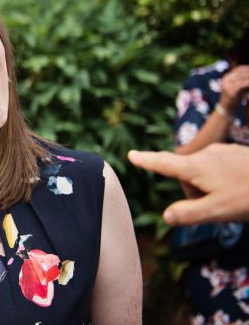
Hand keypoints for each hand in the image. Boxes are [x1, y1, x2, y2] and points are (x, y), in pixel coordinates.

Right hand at [128, 144, 248, 224]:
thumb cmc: (248, 197)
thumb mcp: (218, 211)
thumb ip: (189, 214)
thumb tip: (166, 217)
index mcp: (196, 167)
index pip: (163, 163)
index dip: (146, 161)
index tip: (131, 155)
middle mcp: (206, 154)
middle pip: (186, 173)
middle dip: (194, 189)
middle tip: (217, 204)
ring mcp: (222, 151)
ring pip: (204, 171)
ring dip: (210, 185)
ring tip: (233, 197)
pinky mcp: (236, 152)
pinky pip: (219, 167)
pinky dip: (223, 179)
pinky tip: (241, 188)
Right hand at [219, 65, 248, 111]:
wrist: (226, 109)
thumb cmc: (234, 98)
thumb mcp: (238, 88)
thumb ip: (244, 81)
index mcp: (226, 77)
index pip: (239, 69)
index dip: (247, 68)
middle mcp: (226, 80)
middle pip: (241, 71)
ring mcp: (227, 85)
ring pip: (243, 77)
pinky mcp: (231, 91)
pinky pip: (243, 84)